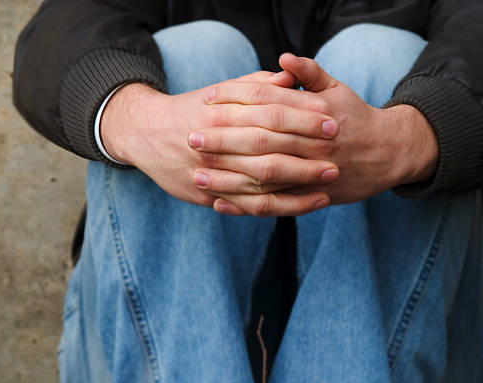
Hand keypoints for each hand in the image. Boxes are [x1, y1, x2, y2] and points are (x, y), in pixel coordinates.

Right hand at [100, 71, 339, 214]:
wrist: (146, 134)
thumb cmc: (193, 109)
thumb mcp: (221, 91)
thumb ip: (257, 85)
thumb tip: (292, 77)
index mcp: (222, 111)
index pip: (270, 114)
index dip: (303, 119)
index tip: (331, 121)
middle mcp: (215, 143)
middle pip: (267, 151)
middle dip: (305, 156)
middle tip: (336, 159)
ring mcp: (211, 172)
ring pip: (260, 184)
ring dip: (297, 187)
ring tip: (327, 187)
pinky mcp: (208, 195)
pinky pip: (249, 205)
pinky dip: (278, 206)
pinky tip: (304, 205)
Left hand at [195, 54, 437, 214]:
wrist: (390, 153)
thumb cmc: (358, 117)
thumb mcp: (338, 90)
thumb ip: (310, 73)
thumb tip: (283, 57)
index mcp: (315, 113)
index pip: (268, 103)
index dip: (236, 101)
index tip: (207, 100)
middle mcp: (313, 144)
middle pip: (261, 141)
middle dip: (224, 140)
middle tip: (191, 137)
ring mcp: (312, 174)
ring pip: (265, 177)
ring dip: (229, 178)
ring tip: (197, 176)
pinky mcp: (312, 197)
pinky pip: (276, 206)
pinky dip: (246, 206)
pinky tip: (221, 204)